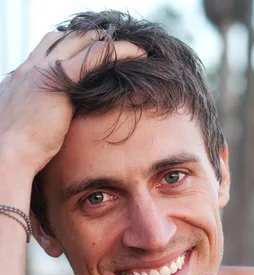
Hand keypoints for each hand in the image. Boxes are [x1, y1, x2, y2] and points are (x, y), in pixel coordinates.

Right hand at [0, 31, 144, 173]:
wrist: (8, 154)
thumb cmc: (17, 153)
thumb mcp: (24, 130)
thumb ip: (36, 121)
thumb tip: (47, 133)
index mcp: (21, 78)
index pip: (46, 49)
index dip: (69, 46)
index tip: (89, 53)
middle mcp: (30, 67)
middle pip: (64, 38)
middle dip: (91, 38)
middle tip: (115, 46)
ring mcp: (43, 69)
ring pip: (82, 41)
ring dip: (109, 41)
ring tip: (134, 49)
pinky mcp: (59, 79)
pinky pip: (96, 56)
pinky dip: (120, 51)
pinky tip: (139, 54)